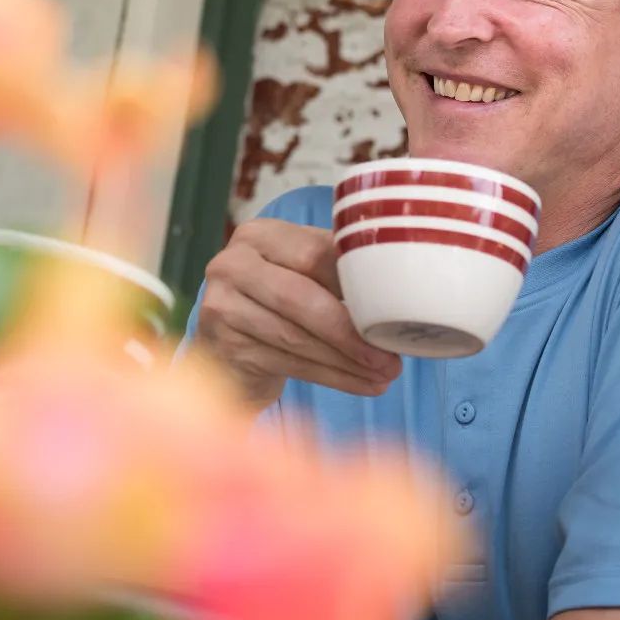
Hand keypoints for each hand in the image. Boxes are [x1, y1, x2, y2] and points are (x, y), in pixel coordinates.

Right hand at [195, 218, 402, 409]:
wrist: (229, 348)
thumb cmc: (276, 306)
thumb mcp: (300, 276)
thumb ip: (336, 270)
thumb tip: (398, 288)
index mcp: (258, 235)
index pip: (314, 253)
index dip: (356, 283)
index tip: (394, 308)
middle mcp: (231, 265)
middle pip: (301, 296)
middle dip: (350, 331)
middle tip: (390, 357)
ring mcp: (221, 306)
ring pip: (295, 336)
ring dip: (346, 361)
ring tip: (384, 374)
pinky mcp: (224, 347)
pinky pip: (286, 363)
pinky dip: (330, 376)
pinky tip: (359, 384)